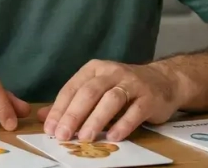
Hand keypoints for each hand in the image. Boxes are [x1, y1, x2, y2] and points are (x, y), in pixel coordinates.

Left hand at [38, 60, 181, 141]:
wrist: (164, 81)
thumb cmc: (124, 88)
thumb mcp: (96, 90)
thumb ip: (71, 103)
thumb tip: (43, 117)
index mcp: (94, 69)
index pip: (72, 88)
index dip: (59, 109)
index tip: (50, 128)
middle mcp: (112, 72)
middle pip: (89, 93)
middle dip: (73, 115)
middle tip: (62, 135)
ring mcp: (132, 83)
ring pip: (111, 100)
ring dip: (96, 120)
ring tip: (84, 137)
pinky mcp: (149, 97)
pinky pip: (135, 111)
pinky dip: (124, 124)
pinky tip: (113, 137)